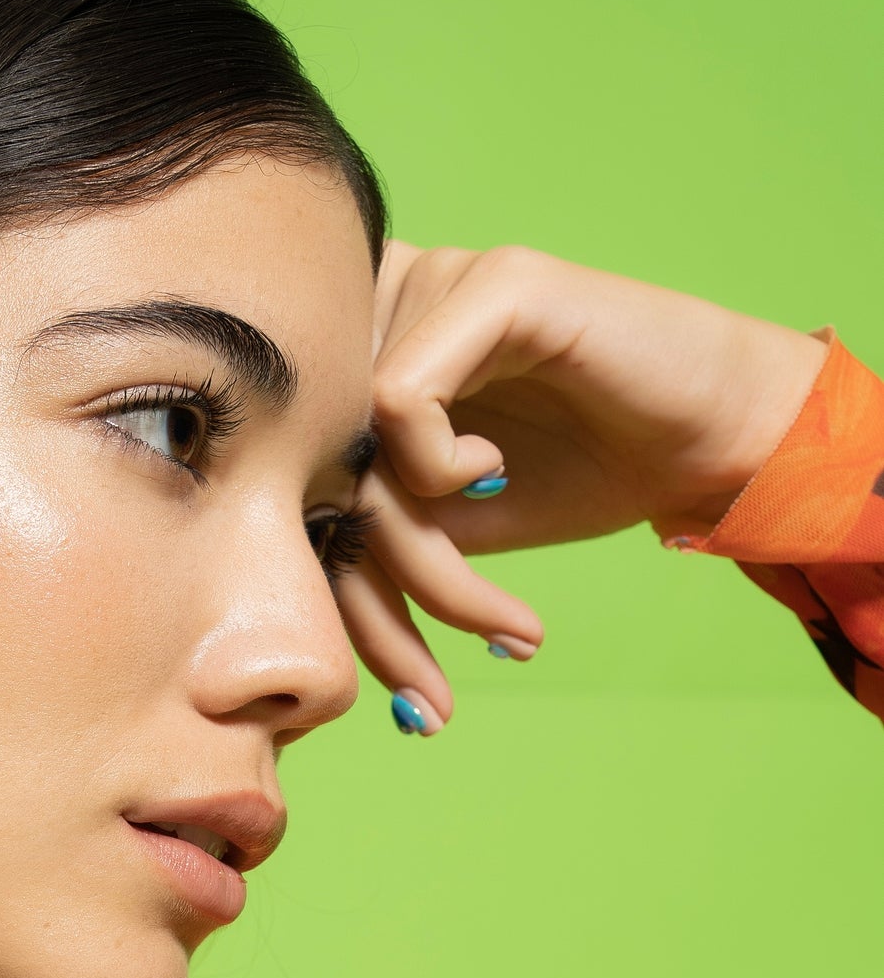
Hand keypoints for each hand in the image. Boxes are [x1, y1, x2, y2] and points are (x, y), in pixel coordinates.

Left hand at [337, 243, 829, 723]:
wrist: (708, 441)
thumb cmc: (579, 471)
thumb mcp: (444, 528)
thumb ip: (358, 537)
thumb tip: (270, 606)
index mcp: (358, 354)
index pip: (296, 482)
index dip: (333, 599)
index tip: (397, 691)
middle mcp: (383, 302)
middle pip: (315, 473)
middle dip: (372, 609)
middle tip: (432, 697)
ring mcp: (433, 281)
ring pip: (354, 448)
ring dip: (422, 565)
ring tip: (501, 622)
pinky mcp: (491, 281)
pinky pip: (401, 398)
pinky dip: (438, 471)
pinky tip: (495, 478)